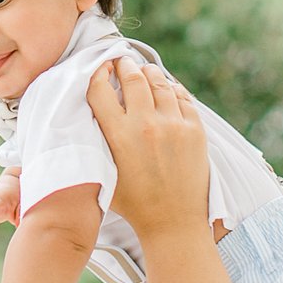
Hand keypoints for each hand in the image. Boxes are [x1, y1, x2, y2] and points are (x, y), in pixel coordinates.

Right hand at [87, 55, 209, 242]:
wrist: (172, 221)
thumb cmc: (132, 202)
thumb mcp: (103, 171)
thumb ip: (95, 142)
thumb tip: (88, 116)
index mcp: (118, 135)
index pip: (100, 89)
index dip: (97, 73)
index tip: (98, 67)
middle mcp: (146, 124)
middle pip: (132, 78)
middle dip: (124, 65)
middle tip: (121, 61)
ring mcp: (174, 125)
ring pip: (159, 82)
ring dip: (149, 72)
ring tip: (143, 71)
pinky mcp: (195, 129)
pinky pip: (182, 97)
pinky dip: (171, 88)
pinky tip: (165, 88)